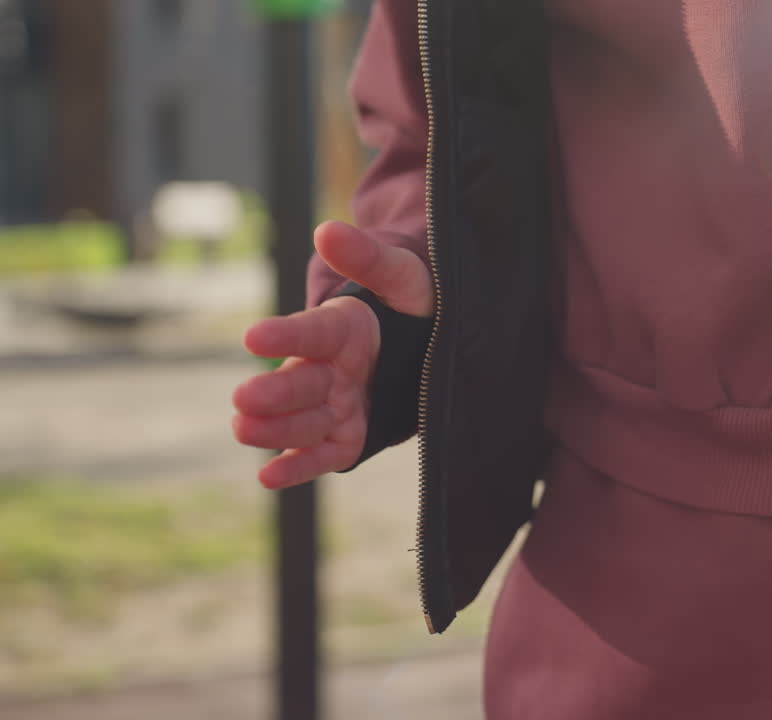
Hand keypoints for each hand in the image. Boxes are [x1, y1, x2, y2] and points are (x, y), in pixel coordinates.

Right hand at [232, 221, 433, 488]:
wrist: (429, 345)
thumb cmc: (415, 302)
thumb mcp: (403, 276)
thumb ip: (369, 258)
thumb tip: (328, 230)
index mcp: (340, 328)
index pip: (311, 332)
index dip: (285, 336)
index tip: (253, 337)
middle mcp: (329, 369)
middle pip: (301, 382)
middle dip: (274, 392)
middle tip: (244, 398)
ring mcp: (336, 405)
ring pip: (304, 420)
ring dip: (275, 428)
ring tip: (245, 429)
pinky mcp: (348, 438)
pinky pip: (321, 455)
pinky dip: (296, 467)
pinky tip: (268, 477)